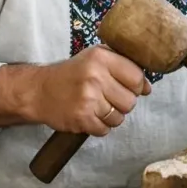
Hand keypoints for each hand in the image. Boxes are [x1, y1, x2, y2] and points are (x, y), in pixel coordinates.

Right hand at [27, 45, 150, 135]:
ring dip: (112, 116)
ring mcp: (88, 99)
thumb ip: (122, 65)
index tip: (130, 87)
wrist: (38, 90)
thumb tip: (148, 87)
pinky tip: (90, 116)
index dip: (137, 86)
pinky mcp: (81, 118)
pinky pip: (105, 130)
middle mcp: (95, 76)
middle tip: (109, 98)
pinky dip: (100, 126)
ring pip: (119, 117)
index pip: (137, 77)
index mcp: (101, 58)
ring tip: (98, 107)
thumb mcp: (94, 57)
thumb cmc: (71, 73)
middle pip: (130, 101)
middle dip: (123, 103)